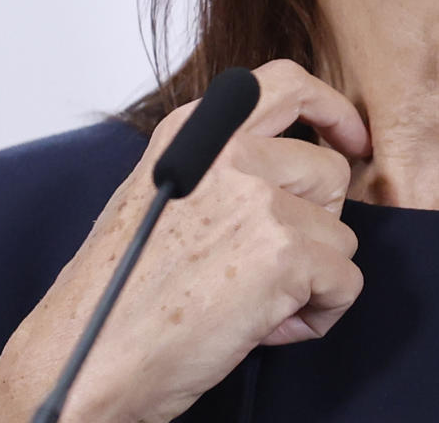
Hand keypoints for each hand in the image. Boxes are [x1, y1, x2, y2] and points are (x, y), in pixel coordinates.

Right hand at [0, 60, 370, 422]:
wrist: (88, 356)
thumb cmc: (118, 294)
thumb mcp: (162, 198)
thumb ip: (224, 172)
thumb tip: (292, 181)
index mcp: (197, 132)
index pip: (285, 83)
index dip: (330, 110)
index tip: (350, 138)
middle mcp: (231, 152)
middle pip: (329, 172)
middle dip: (315, 224)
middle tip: (267, 267)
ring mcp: (260, 198)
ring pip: (340, 236)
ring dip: (312, 278)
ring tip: (254, 304)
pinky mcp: (285, 253)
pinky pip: (344, 284)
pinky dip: (317, 315)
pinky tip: (264, 328)